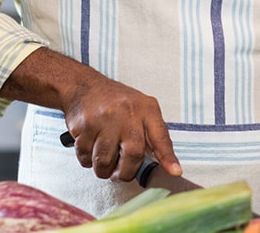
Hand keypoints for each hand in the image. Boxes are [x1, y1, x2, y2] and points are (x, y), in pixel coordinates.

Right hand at [61, 73, 180, 181]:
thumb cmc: (115, 102)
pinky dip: (87, 160)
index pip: (160, 136)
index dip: (168, 157)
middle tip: (119, 173)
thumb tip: (165, 164)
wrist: (84, 87)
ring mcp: (105, 118)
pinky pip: (85, 156)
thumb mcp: (141, 109)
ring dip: (103, 169)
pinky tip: (90, 147)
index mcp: (146, 109)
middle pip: (133, 155)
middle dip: (125, 173)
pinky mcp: (84, 125)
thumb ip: (151, 134)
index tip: (175, 172)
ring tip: (103, 158)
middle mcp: (127, 112)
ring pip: (104, 161)